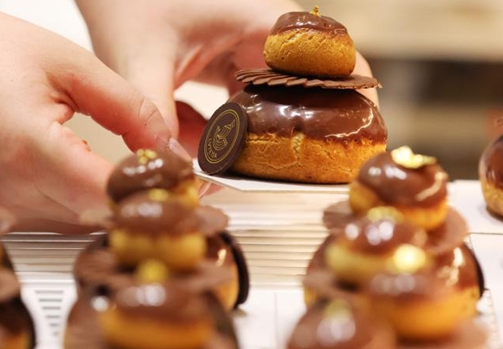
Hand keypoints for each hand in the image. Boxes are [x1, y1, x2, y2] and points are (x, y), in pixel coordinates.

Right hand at [0, 0, 176, 231]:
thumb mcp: (67, 63)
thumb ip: (128, 107)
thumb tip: (170, 148)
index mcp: (31, 150)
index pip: (113, 194)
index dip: (157, 191)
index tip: (188, 180)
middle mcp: (15, 192)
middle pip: (105, 217)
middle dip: (147, 202)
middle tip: (186, 185)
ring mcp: (7, 209)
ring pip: (87, 224)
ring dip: (123, 206)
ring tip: (156, 181)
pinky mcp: (5, 212)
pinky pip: (63, 219)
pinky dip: (94, 204)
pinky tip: (114, 184)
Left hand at [78, 0, 376, 154]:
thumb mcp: (139, 57)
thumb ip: (156, 114)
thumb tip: (177, 168)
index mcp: (259, 19)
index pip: (330, 54)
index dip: (356, 94)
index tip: (364, 136)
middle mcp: (263, 34)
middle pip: (313, 84)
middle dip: (316, 128)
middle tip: (321, 174)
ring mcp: (248, 51)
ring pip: (281, 100)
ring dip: (276, 136)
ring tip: (276, 174)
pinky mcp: (230, 67)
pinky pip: (249, 106)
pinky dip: (241, 133)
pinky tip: (223, 154)